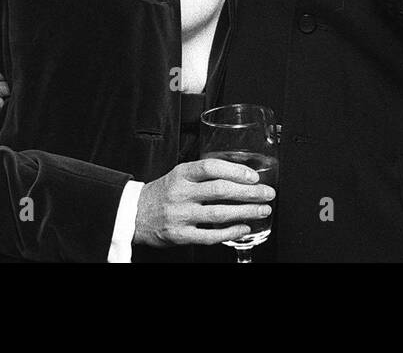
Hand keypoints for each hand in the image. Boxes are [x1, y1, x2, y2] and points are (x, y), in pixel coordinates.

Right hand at [133, 158, 274, 248]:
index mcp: (181, 174)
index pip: (211, 167)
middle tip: (267, 193)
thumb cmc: (162, 193)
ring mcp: (181, 215)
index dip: (236, 171)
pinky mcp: (181, 235)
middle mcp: (181, 193)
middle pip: (221, 190)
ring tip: (262, 210)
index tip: (254, 176)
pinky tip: (244, 228)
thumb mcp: (178, 175)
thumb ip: (202, 174)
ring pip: (220, 213)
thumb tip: (238, 174)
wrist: (135, 214)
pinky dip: (231, 232)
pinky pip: (211, 235)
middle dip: (249, 193)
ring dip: (246, 212)